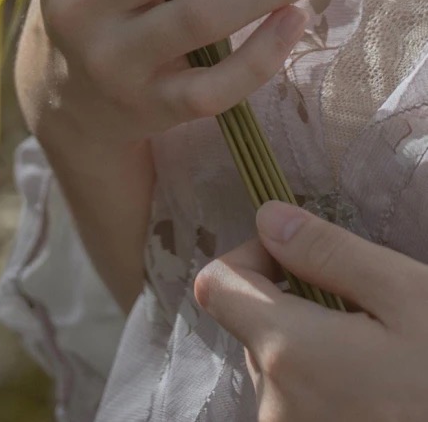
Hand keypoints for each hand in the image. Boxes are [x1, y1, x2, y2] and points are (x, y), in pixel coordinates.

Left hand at [194, 200, 427, 421]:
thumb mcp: (406, 294)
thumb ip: (329, 252)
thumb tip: (268, 219)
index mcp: (286, 351)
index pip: (216, 285)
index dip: (249, 257)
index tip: (298, 257)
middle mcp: (273, 406)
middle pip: (252, 327)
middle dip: (295, 305)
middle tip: (363, 311)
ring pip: (279, 369)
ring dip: (315, 350)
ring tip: (380, 358)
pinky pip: (300, 405)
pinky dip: (327, 388)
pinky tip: (379, 392)